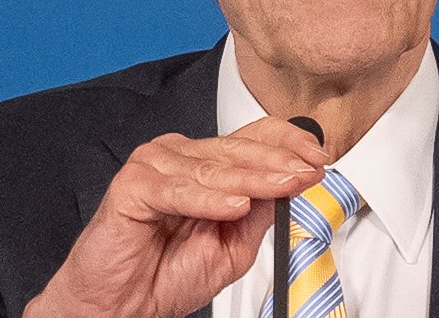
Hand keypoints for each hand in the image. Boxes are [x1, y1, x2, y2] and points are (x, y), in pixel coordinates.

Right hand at [24, 117, 328, 317]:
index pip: (250, 138)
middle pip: (236, 148)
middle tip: (308, 170)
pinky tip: (235, 203)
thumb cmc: (165, 275)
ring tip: (285, 184)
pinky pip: (177, 189)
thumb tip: (290, 185)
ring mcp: (153, 164)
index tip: (318, 156)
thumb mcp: (231, 246)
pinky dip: (208, 198)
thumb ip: (257, 214)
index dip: (286, 142)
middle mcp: (179, 155)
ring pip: (212, 167)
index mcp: (202, 163)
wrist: (120, 307)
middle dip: (279, 160)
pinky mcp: (132, 185)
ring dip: (253, 177)